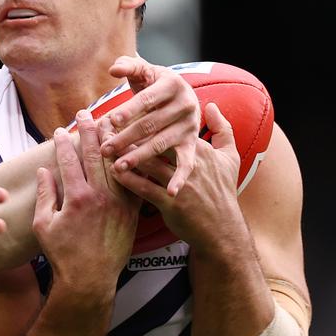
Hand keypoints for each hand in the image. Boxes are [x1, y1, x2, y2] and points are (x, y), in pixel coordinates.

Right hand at [34, 111, 139, 291]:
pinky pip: (133, 181)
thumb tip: (44, 170)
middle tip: (85, 114)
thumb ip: (45, 194)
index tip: (60, 129)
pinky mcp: (132, 212)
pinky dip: (131, 164)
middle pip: (96, 154)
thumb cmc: (62, 254)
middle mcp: (100, 196)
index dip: (63, 142)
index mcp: (76, 197)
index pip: (68, 160)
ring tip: (110, 122)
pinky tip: (130, 150)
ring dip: (112, 141)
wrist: (90, 279)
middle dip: (89, 131)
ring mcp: (119, 203)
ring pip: (117, 163)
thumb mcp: (43, 224)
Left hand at [102, 55, 199, 195]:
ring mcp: (190, 127)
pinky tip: (171, 192)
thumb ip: (129, 67)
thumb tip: (114, 68)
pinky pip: (187, 163)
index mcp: (173, 84)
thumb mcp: (145, 72)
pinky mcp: (192, 144)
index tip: (111, 121)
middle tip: (104, 150)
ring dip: (140, 157)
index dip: (129, 109)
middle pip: (151, 124)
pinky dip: (180, 178)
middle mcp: (186, 105)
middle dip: (126, 138)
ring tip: (118, 167)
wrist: (183, 97)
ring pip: (161, 144)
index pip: (147, 99)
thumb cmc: (154, 84)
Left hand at [111, 103, 243, 249]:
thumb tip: (212, 105)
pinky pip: (146, 188)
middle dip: (130, 135)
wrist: (223, 229)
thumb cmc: (223, 191)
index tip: (128, 112)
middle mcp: (190, 163)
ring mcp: (180, 183)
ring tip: (106, 148)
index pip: (169, 128)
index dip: (148, 119)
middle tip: (107, 127)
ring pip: (149, 164)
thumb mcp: (230, 158)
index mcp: (199, 149)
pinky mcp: (172, 203)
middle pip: (156, 142)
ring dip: (125, 156)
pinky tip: (113, 173)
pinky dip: (129, 180)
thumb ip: (222, 129)